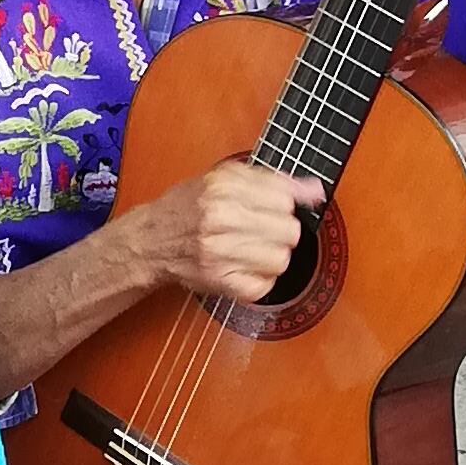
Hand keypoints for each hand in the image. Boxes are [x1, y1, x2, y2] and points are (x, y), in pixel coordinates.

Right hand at [145, 160, 324, 304]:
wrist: (150, 240)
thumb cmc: (188, 208)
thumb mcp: (226, 179)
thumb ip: (273, 181)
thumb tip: (315, 190)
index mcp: (225, 185)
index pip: (285, 199)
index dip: (282, 206)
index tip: (269, 210)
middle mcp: (221, 216)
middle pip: (289, 231)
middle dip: (280, 233)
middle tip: (259, 231)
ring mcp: (219, 250)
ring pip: (280, 260)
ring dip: (271, 258)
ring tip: (251, 251)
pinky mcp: (218, 279)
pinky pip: (263, 285)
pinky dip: (259, 281)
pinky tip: (244, 269)